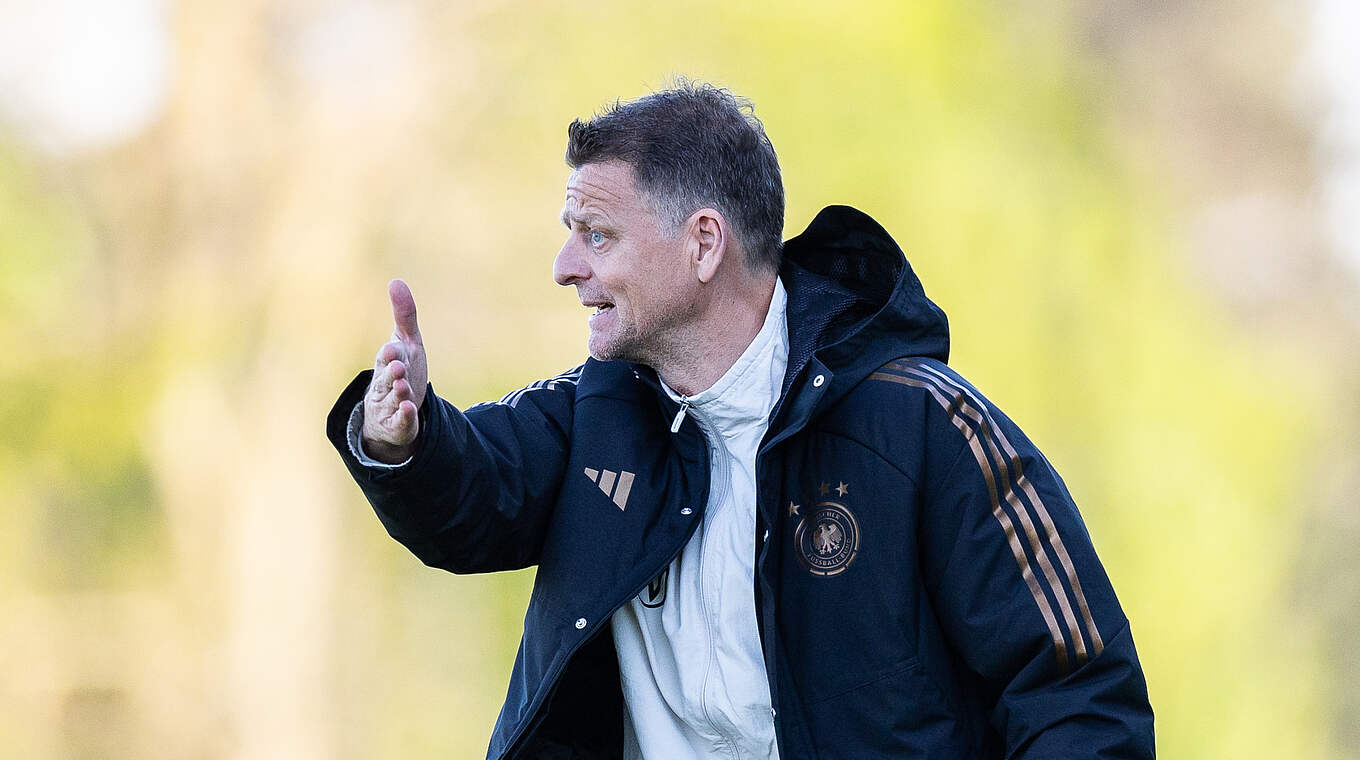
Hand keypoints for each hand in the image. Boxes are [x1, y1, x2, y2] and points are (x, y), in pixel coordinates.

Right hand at [361, 279, 428, 462]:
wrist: (392, 410)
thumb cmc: (401, 369)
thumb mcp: (406, 342)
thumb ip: (404, 314)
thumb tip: (396, 280)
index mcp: (387, 363)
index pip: (387, 357)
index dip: (390, 354)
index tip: (392, 349)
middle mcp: (385, 383)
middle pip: (386, 378)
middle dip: (391, 373)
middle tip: (398, 367)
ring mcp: (390, 404)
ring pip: (393, 398)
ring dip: (398, 392)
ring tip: (404, 388)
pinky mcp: (399, 422)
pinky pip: (400, 420)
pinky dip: (404, 415)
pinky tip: (409, 410)